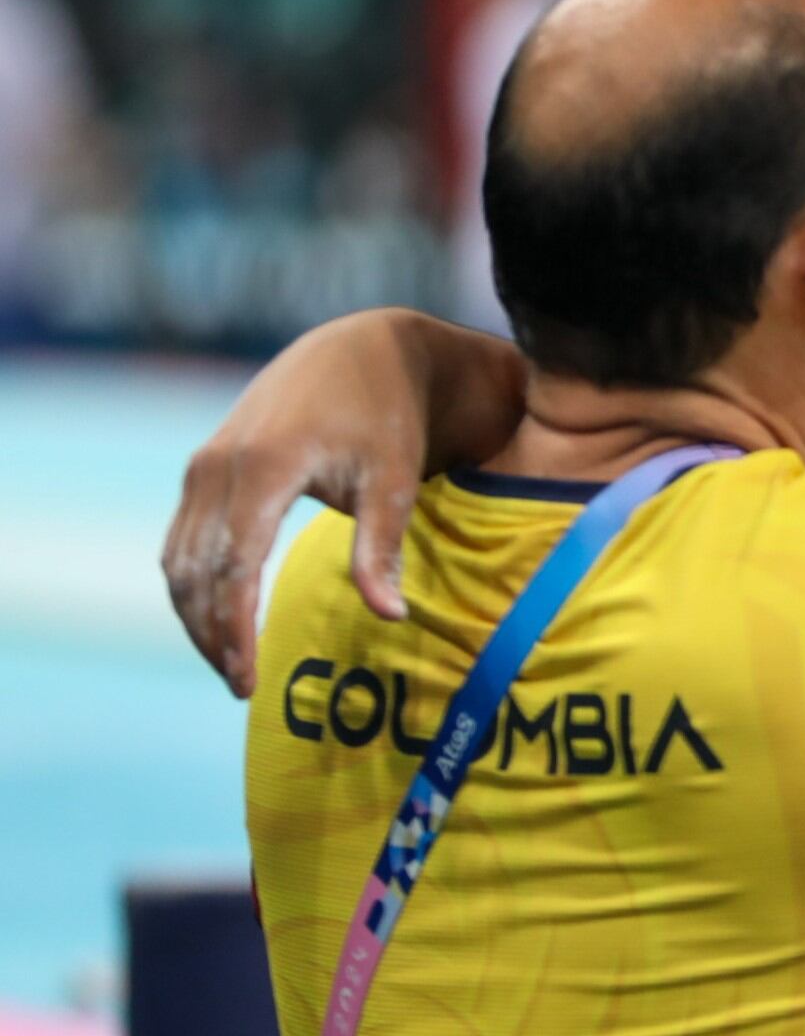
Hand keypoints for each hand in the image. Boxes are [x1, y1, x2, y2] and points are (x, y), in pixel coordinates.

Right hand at [160, 310, 512, 696]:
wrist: (359, 350)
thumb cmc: (387, 417)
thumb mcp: (394, 480)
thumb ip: (382, 548)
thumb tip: (391, 617)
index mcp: (264, 466)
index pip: (233, 566)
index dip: (235, 627)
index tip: (247, 678)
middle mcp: (218, 465)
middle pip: (196, 570)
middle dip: (211, 633)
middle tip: (241, 685)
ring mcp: (203, 465)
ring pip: (179, 559)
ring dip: (196, 615)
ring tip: (230, 665)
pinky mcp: (203, 468)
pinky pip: (182, 539)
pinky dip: (193, 585)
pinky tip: (218, 620)